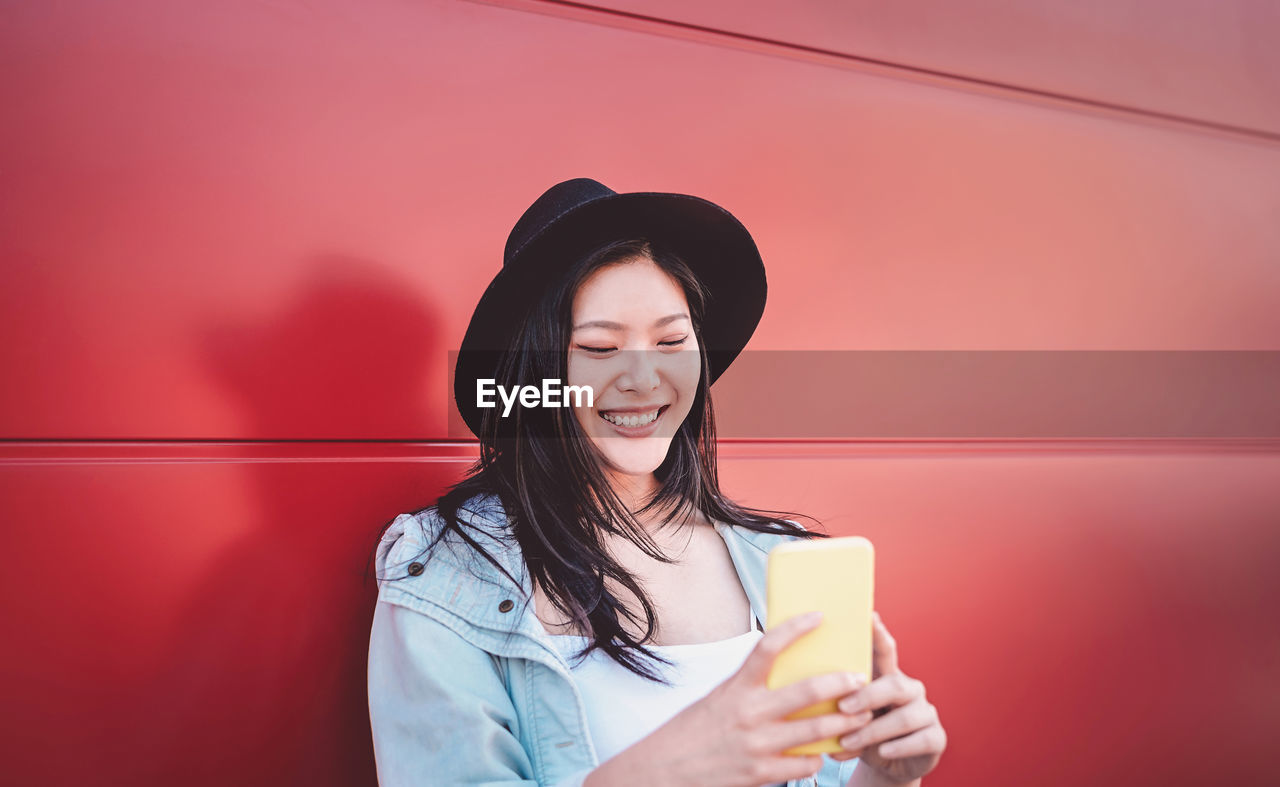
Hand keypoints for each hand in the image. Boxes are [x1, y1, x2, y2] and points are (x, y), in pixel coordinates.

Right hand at [584, 612, 874, 786]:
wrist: (663, 771)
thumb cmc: (692, 732)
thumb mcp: (718, 699)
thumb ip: (749, 688)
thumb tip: (783, 673)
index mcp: (736, 687)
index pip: (768, 646)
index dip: (796, 628)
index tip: (819, 616)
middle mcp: (748, 713)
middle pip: (807, 691)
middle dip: (841, 683)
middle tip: (860, 678)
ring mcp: (757, 745)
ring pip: (816, 730)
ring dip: (844, 722)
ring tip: (860, 716)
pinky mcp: (761, 773)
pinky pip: (804, 763)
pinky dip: (817, 757)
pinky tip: (820, 752)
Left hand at [827, 611, 945, 783]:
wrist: (887, 765)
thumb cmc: (863, 733)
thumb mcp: (849, 718)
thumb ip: (836, 707)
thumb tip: (808, 703)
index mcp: (887, 678)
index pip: (886, 651)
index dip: (879, 634)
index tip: (869, 616)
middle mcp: (910, 690)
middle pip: (895, 684)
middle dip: (868, 695)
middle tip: (843, 706)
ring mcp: (926, 713)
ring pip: (905, 717)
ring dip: (874, 730)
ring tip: (849, 740)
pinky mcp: (936, 737)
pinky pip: (922, 739)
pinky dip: (900, 747)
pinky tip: (883, 752)